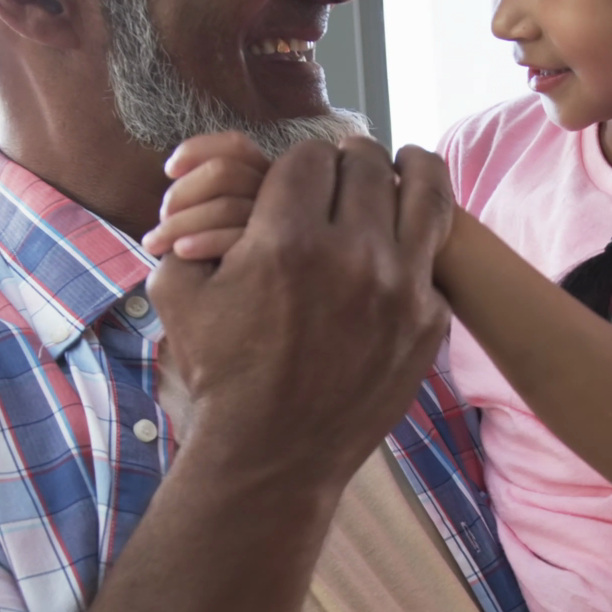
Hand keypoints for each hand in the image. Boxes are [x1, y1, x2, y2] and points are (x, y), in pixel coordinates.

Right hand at [149, 134, 452, 487]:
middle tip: (343, 169)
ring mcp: (400, 289)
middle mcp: (352, 257)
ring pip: (424, 193)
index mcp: (286, 241)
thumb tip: (207, 182)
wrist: (273, 455)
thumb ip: (192, 225)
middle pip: (366, 166)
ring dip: (409, 171)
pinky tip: (403, 241)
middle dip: (349, 161)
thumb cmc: (219, 375)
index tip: (299, 175)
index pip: (309, 157)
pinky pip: (432, 256)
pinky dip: (417, 242)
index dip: (299, 161)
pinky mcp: (428, 322)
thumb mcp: (178, 293)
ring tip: (404, 163)